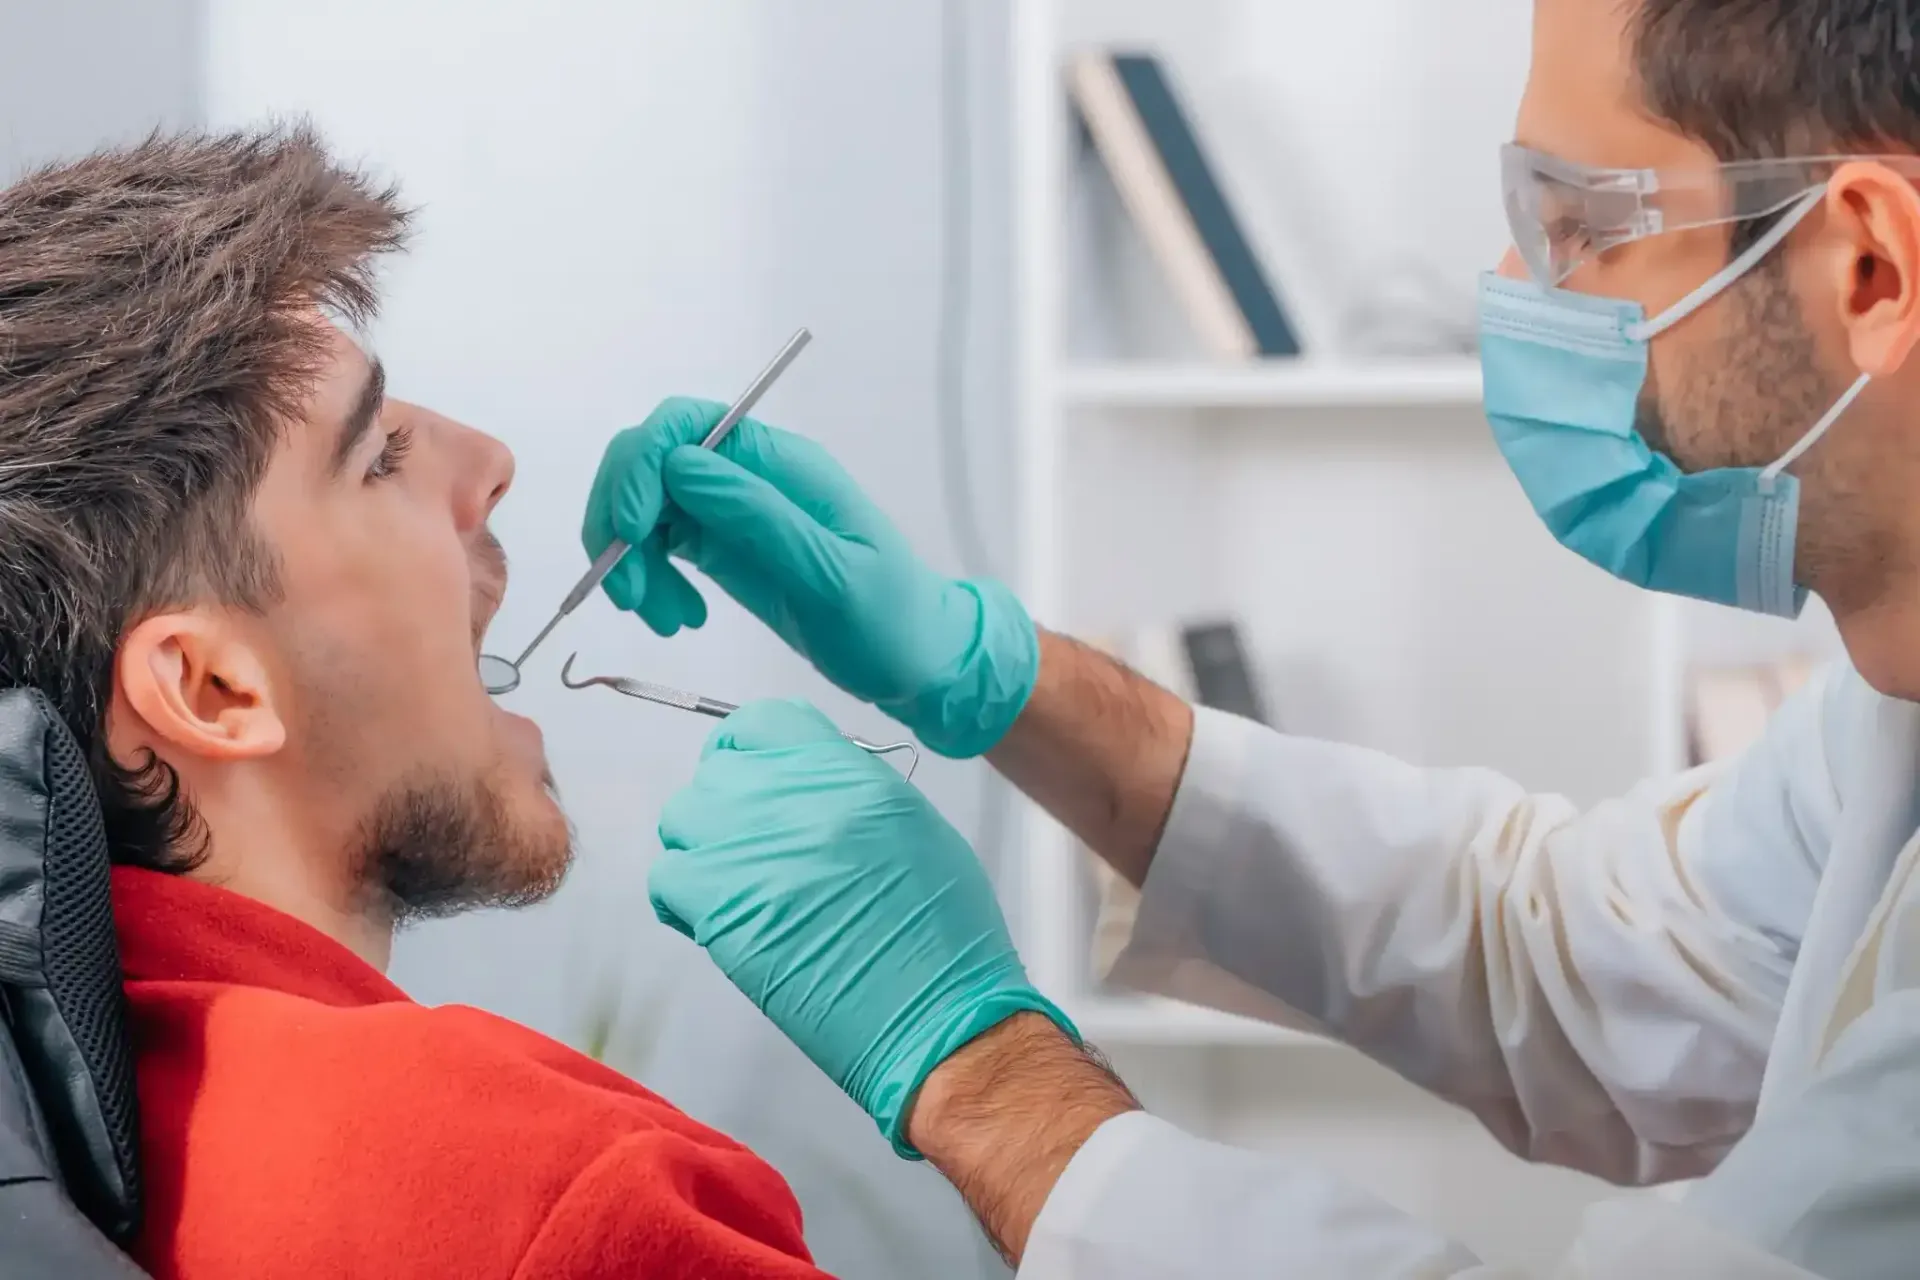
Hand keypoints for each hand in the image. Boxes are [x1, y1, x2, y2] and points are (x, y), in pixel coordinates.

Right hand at [581, 397, 1036, 757]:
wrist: (919, 662)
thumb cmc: (892, 619)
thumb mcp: (833, 575)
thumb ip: (760, 518)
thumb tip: (682, 464)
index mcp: (781, 464)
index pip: (684, 425)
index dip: (641, 467)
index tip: (632, 534)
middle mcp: (749, 477)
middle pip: (649, 463)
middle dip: (620, 521)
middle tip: (629, 595)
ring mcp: (731, 513)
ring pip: (645, 509)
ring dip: (630, 560)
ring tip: (665, 621)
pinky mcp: (721, 550)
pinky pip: (659, 547)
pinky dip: (648, 579)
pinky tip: (677, 618)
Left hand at [651, 699, 1076, 1153]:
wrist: (936, 1012)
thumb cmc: (944, 933)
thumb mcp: (914, 828)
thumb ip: (852, 793)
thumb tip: (806, 791)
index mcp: (846, 772)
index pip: (762, 723)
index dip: (750, 753)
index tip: (754, 780)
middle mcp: (790, 797)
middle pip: (716, 772)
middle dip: (727, 806)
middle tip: (751, 849)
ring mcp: (749, 849)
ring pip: (683, 821)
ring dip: (702, 851)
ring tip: (739, 889)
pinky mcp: (720, 909)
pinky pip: (667, 880)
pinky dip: (683, 899)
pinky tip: (720, 921)